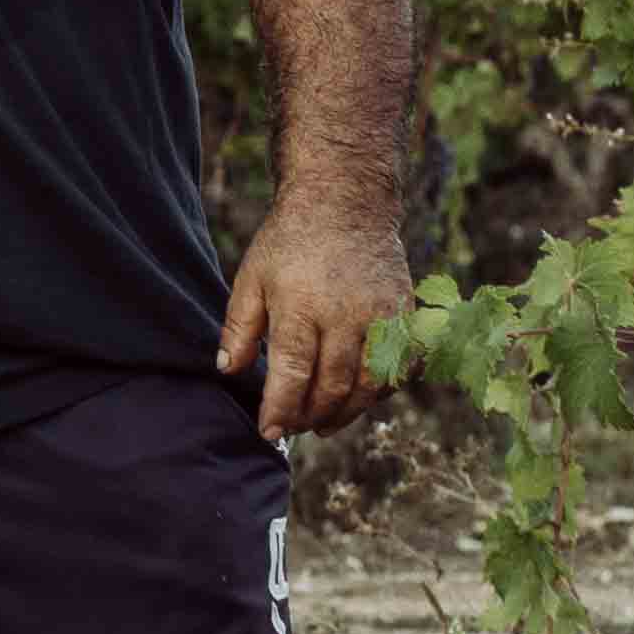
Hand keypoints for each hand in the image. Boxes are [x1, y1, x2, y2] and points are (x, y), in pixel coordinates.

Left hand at [219, 197, 408, 437]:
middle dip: (311, 416)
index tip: (270, 431)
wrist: (345, 202)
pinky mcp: (405, 312)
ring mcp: (382, 314)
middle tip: (296, 428)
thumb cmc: (290, 242)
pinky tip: (359, 398)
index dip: (281, 409)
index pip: (292, 373)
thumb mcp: (251, 278)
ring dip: (347, 412)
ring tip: (324, 425)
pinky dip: (381, 390)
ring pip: (370, 383)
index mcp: (301, 307)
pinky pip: (399, 366)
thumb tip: (228, 371)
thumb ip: (239, 328)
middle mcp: (346, 314)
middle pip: (332, 385)